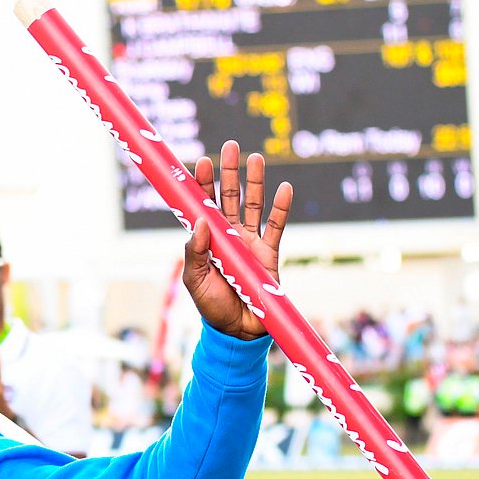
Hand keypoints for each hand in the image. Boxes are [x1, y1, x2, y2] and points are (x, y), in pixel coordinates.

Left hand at [184, 140, 291, 340]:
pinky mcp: (270, 253)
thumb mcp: (194, 281)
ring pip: (253, 205)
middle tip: (230, 146)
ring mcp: (250, 243)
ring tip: (256, 157)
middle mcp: (228, 236)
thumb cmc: (211, 306)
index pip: (203, 206)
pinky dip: (282, 208)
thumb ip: (193, 252)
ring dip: (255, 182)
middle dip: (229, 172)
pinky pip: (278, 226)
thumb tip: (199, 221)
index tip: (202, 162)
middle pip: (228, 198)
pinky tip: (285, 187)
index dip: (203, 184)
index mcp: (207, 240)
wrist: (238, 332)